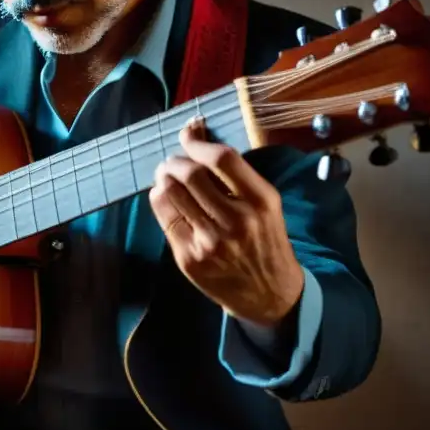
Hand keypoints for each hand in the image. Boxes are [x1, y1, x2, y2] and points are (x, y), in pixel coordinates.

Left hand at [150, 117, 304, 325]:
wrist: (270, 295)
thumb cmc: (266, 240)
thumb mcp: (267, 205)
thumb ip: (237, 175)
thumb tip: (197, 137)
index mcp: (261, 201)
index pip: (223, 158)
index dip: (198, 142)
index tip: (189, 135)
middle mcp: (237, 221)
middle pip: (191, 173)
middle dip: (175, 159)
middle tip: (174, 160)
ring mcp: (211, 242)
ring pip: (171, 192)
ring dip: (164, 176)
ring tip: (167, 175)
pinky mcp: (190, 258)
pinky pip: (164, 217)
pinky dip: (160, 198)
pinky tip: (166, 197)